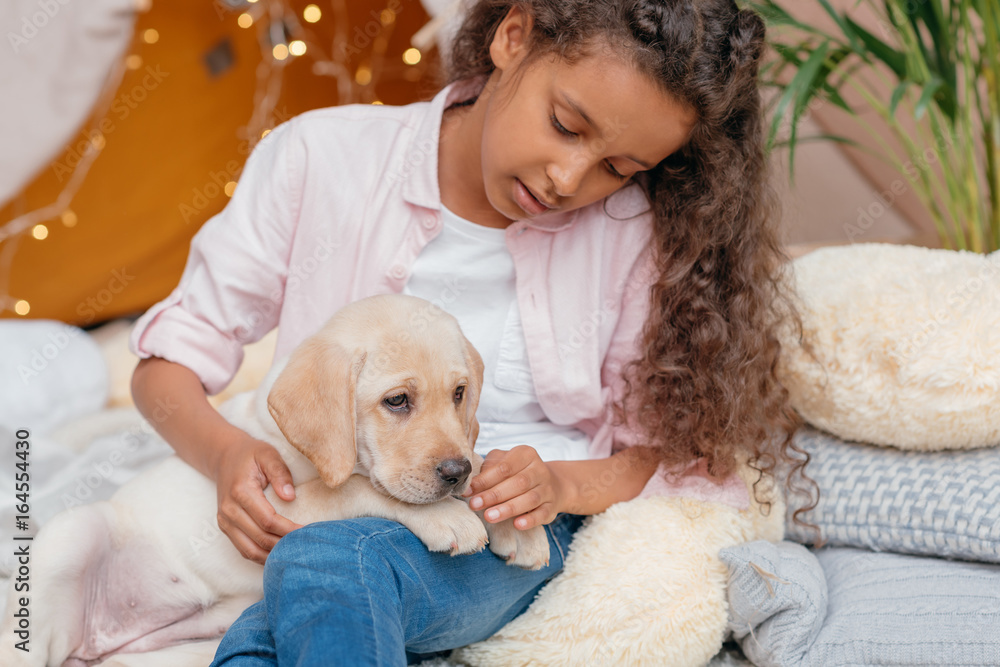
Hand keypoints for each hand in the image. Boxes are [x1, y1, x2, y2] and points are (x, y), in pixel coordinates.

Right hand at [214, 433, 303, 564]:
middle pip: (260, 538)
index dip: (289, 530)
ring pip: (249, 550)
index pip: (268, 520)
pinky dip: (261, 556)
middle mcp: (229, 510)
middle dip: (284, 545)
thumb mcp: (268, 454)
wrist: (224, 457)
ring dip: (273, 556)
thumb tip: (290, 497)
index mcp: (241, 492)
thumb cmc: (250, 455)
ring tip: (294, 554)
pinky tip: (278, 555)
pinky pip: (243, 549)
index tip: (308, 532)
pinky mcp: (225, 527)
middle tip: (306, 546)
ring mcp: (224, 521)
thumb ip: (280, 472)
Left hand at [461, 445, 568, 529]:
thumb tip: (470, 484)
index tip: (468, 491)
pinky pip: (542, 513)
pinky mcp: (551, 506)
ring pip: (529, 498)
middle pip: (517, 482)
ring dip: (508, 508)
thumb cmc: (519, 473)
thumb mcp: (504, 463)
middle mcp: (539, 470)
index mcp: (526, 454)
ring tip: (489, 516)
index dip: (484, 480)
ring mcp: (547, 489)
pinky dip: (530, 520)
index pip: (504, 467)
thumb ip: (489, 469)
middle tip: (475, 505)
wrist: (552, 484)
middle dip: (494, 495)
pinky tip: (517, 524)